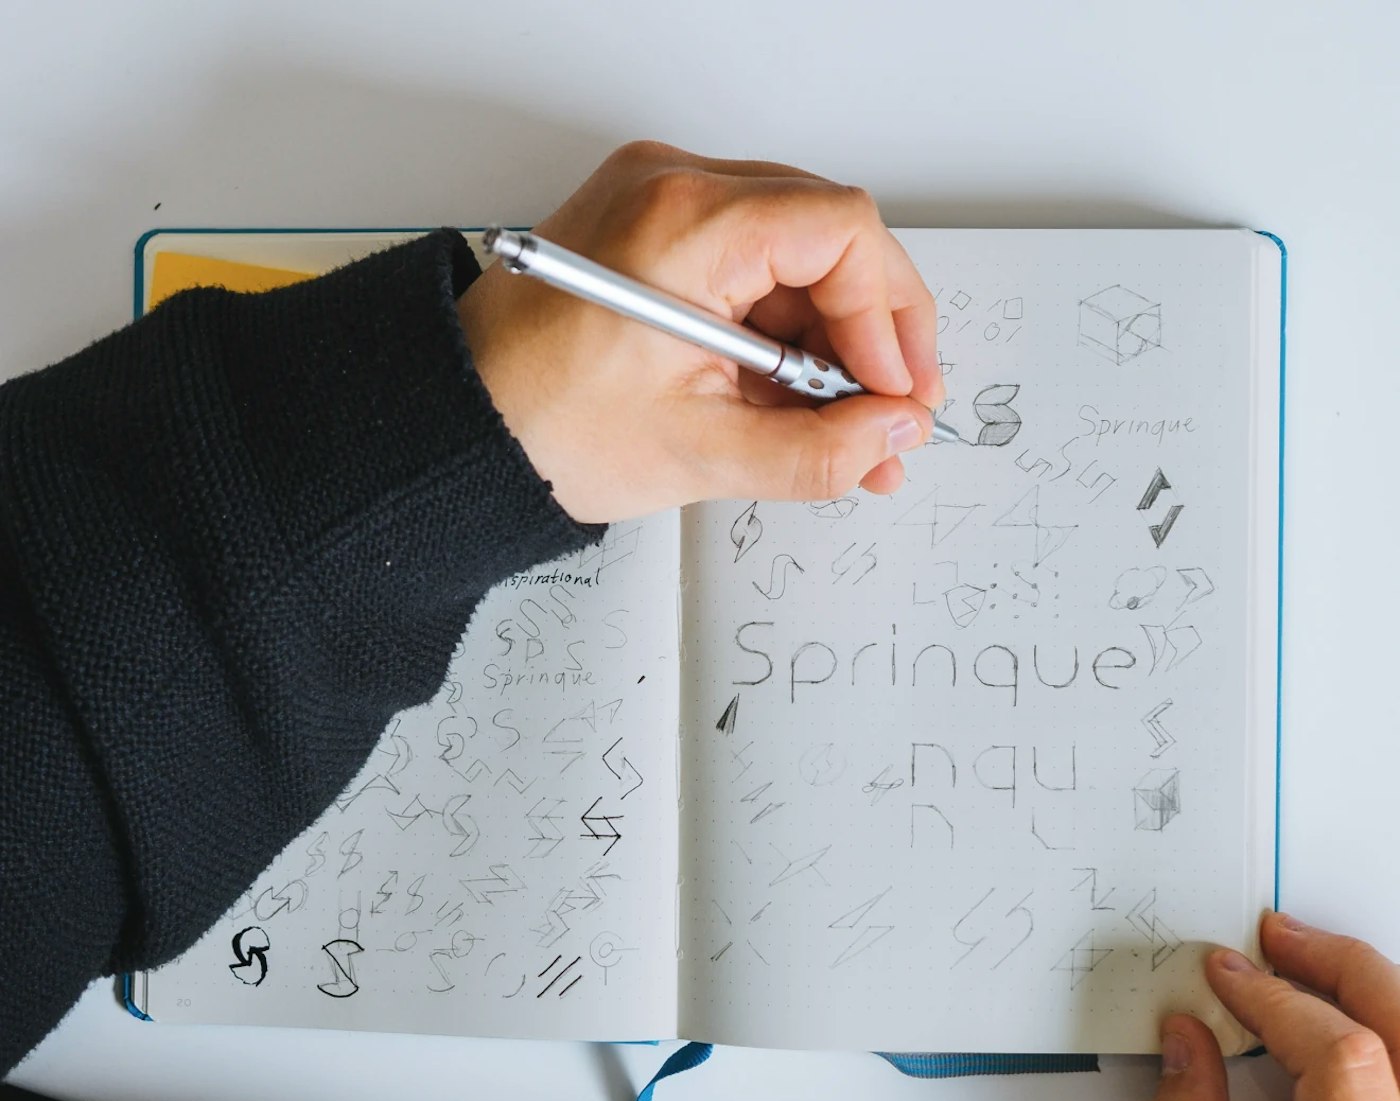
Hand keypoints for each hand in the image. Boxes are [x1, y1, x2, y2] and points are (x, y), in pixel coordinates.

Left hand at [458, 140, 942, 523]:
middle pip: (827, 237)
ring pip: (794, 258)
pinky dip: (780, 334)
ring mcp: (658, 203)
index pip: (842, 231)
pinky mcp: (651, 232)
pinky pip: (748, 269)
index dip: (888, 319)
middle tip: (891, 414)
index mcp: (683, 224)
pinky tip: (796, 402)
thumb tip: (892, 432)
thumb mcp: (698, 455)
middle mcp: (672, 187)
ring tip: (845, 432)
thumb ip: (818, 450)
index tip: (894, 394)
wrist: (456, 425)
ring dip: (830, 344)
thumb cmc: (539, 428)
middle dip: (870, 334)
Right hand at [1146, 911, 1399, 1100]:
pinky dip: (1381, 1027)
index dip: (1272, 998)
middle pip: (1398, 1020)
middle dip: (1337, 964)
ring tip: (1317, 967)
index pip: (1338, 1051)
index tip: (1227, 975)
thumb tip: (1186, 1045)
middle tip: (1281, 938)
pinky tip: (1341, 1023)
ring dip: (1369, 987)